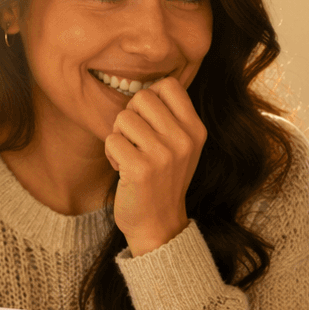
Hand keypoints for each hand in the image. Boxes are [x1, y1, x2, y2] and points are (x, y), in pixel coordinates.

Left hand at [105, 77, 206, 256]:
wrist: (159, 224)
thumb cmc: (164, 180)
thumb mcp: (182, 146)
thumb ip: (171, 117)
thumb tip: (146, 86)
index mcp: (196, 130)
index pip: (168, 85)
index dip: (151, 97)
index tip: (149, 120)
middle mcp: (184, 140)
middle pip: (142, 97)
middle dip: (131, 116)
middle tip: (136, 140)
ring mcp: (163, 155)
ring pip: (123, 118)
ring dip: (119, 137)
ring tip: (131, 157)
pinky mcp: (140, 169)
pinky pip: (111, 140)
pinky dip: (111, 154)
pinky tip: (123, 170)